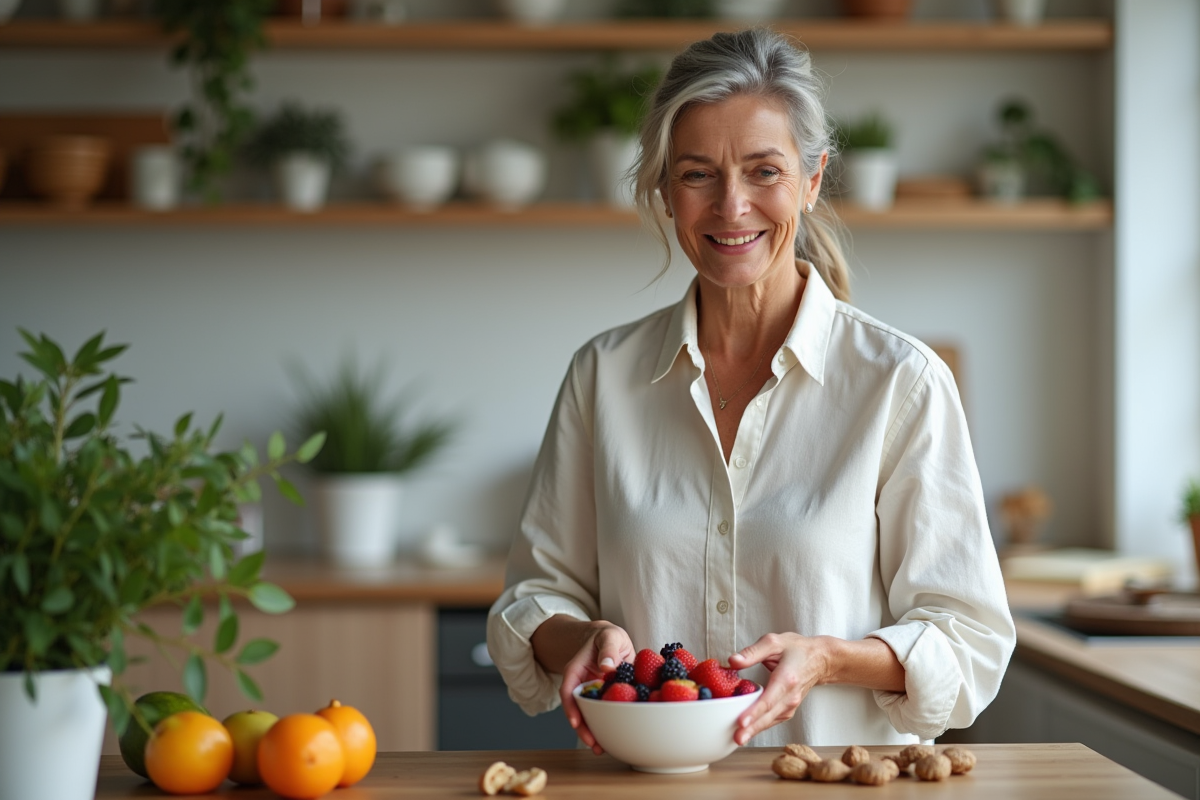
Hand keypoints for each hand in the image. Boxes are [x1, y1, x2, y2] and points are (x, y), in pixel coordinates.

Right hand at [539, 619, 634, 754]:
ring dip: (592, 732)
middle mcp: (581, 685)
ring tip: (600, 749)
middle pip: (576, 709)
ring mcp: (591, 694)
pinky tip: (611, 739)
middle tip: (593, 744)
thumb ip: (608, 649)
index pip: (568, 690)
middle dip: (582, 728)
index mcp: (576, 670)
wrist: (609, 640)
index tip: (576, 722)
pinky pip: (601, 713)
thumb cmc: (607, 637)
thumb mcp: (609, 636)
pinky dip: (604, 726)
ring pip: (587, 715)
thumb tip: (607, 667)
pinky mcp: (603, 699)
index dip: (570, 707)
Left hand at [726, 632, 831, 745]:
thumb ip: (752, 652)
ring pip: (771, 720)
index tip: (742, 721)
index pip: (769, 699)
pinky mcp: (788, 709)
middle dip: (753, 728)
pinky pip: (773, 720)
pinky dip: (761, 726)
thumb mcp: (774, 642)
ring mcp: (791, 704)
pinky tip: (748, 731)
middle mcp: (790, 695)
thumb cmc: (797, 649)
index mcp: (787, 678)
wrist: (820, 659)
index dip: (755, 712)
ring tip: (739, 739)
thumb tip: (733, 661)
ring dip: (755, 730)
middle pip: (769, 715)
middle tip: (737, 739)